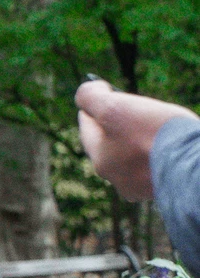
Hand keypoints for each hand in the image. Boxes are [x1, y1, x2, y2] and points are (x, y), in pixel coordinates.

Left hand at [75, 80, 197, 201]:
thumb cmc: (155, 134)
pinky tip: (168, 146)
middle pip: (110, 145)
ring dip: (138, 141)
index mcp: (101, 161)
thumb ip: (91, 97)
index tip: (101, 94)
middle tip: (126, 109)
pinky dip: (158, 153)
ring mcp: (142, 187)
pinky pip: (155, 166)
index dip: (93, 108)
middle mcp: (118, 180)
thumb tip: (91, 89)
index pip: (88, 128)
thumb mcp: (114, 108)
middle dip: (115, 126)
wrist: (196, 166)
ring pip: (133, 157)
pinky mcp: (165, 188)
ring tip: (150, 127)